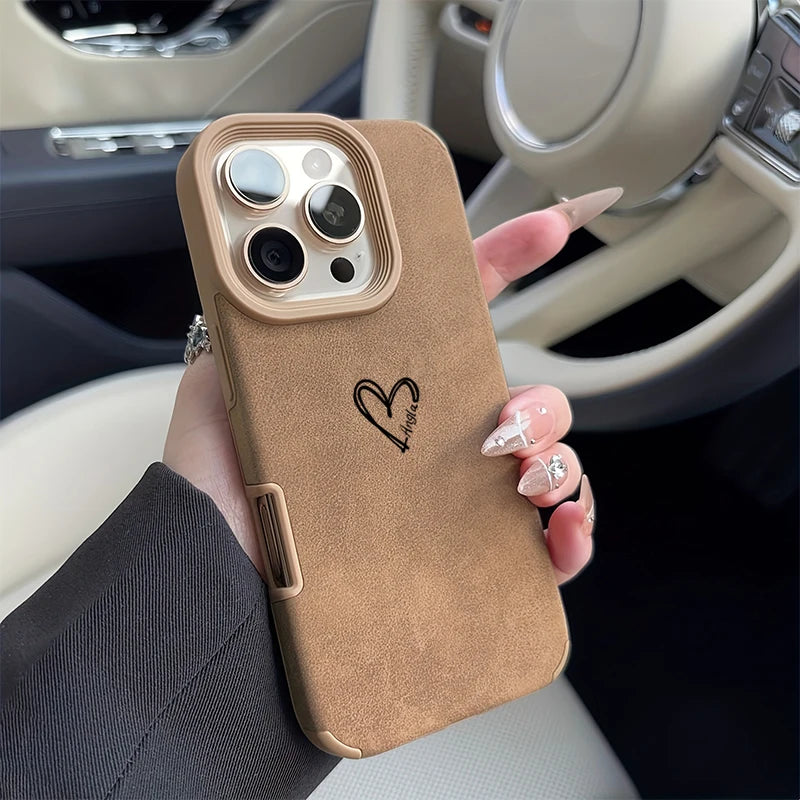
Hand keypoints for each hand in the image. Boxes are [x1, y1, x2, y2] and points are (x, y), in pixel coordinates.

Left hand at [165, 202, 599, 583]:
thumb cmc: (221, 488)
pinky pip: (546, 548)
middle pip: (523, 401)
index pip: (459, 313)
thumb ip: (253, 318)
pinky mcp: (462, 561)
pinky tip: (558, 524)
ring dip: (557, 457)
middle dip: (542, 401)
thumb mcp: (231, 382)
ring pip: (545, 463)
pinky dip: (573, 531)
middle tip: (502, 422)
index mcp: (390, 389)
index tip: (550, 227)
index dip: (508, 261)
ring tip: (520, 474)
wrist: (213, 580)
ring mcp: (449, 501)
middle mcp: (428, 443)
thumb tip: (265, 250)